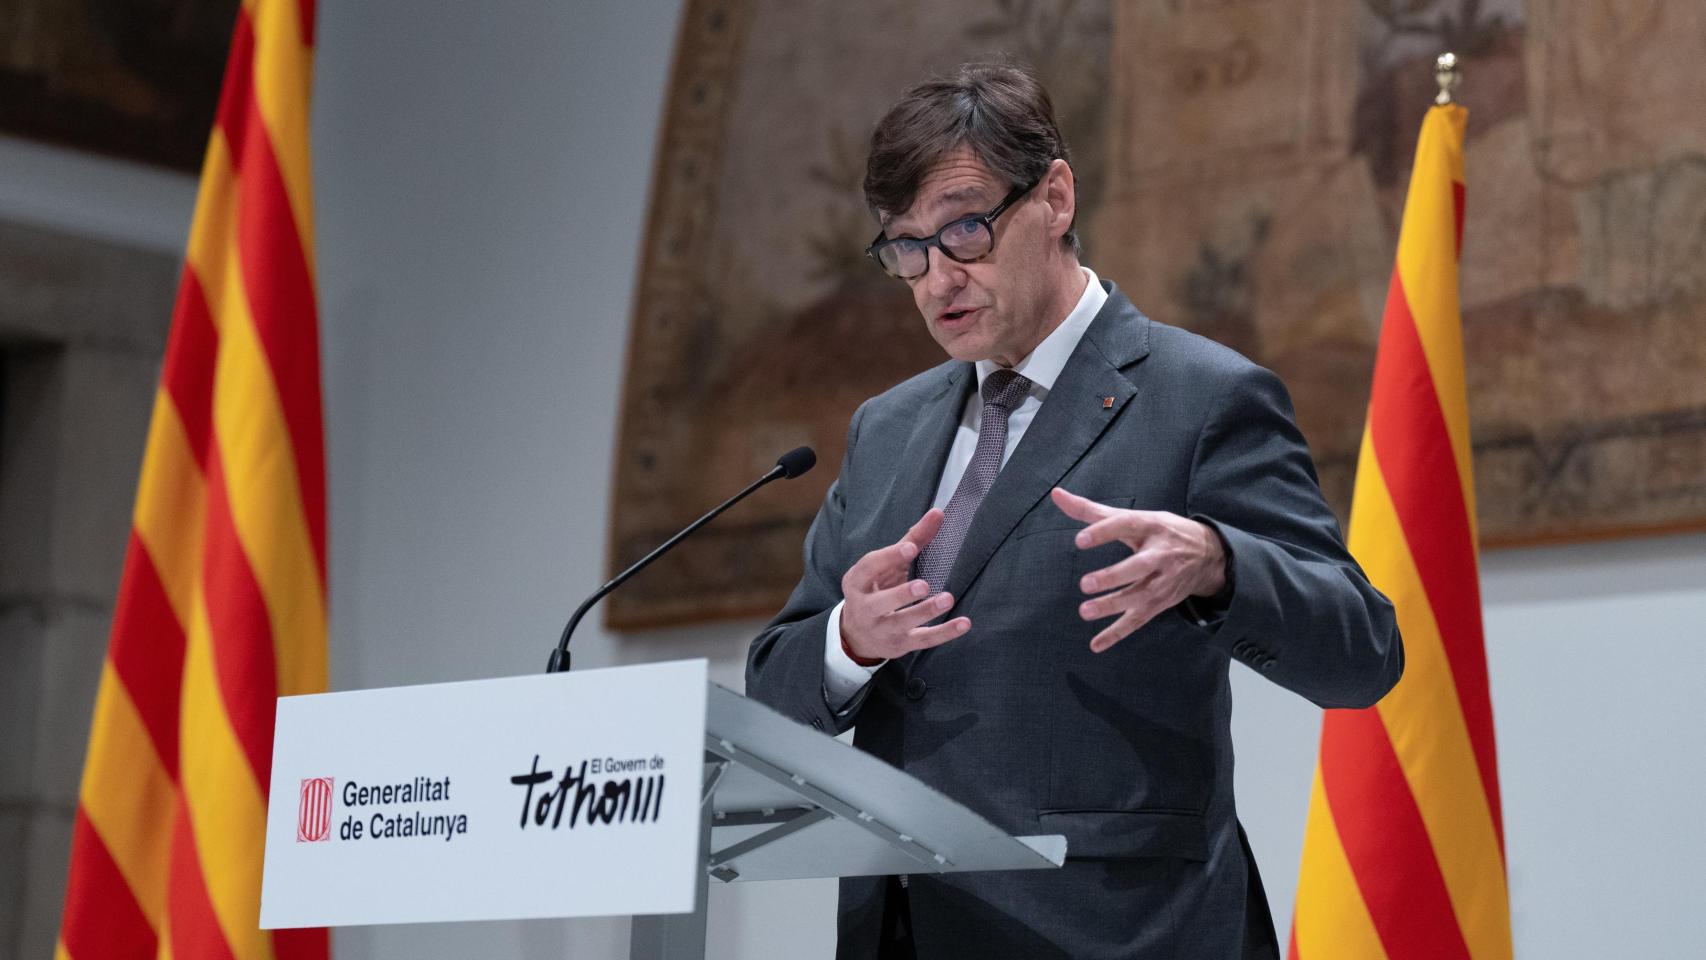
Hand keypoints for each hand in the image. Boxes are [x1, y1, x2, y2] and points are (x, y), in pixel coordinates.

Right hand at [839, 509, 970, 661]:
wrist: (858, 635)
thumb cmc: (877, 589)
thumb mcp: (887, 566)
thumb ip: (912, 539)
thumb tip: (938, 513)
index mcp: (857, 582)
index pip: (869, 568)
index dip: (889, 557)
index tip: (911, 547)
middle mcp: (865, 608)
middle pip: (879, 603)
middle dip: (900, 594)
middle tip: (923, 585)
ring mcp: (882, 629)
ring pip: (902, 623)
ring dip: (924, 612)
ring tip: (946, 599)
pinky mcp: (901, 645)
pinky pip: (923, 640)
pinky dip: (944, 633)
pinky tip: (964, 623)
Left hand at [1050, 487, 1227, 652]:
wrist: (1208, 556)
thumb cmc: (1160, 531)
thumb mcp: (1133, 517)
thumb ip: (1091, 510)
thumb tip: (1056, 495)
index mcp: (1151, 526)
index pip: (1126, 526)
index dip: (1104, 533)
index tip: (1079, 540)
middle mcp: (1160, 554)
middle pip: (1138, 566)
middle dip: (1113, 576)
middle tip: (1085, 584)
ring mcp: (1162, 581)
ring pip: (1138, 596)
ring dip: (1112, 606)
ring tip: (1085, 611)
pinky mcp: (1160, 603)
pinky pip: (1138, 620)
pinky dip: (1117, 634)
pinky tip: (1096, 644)